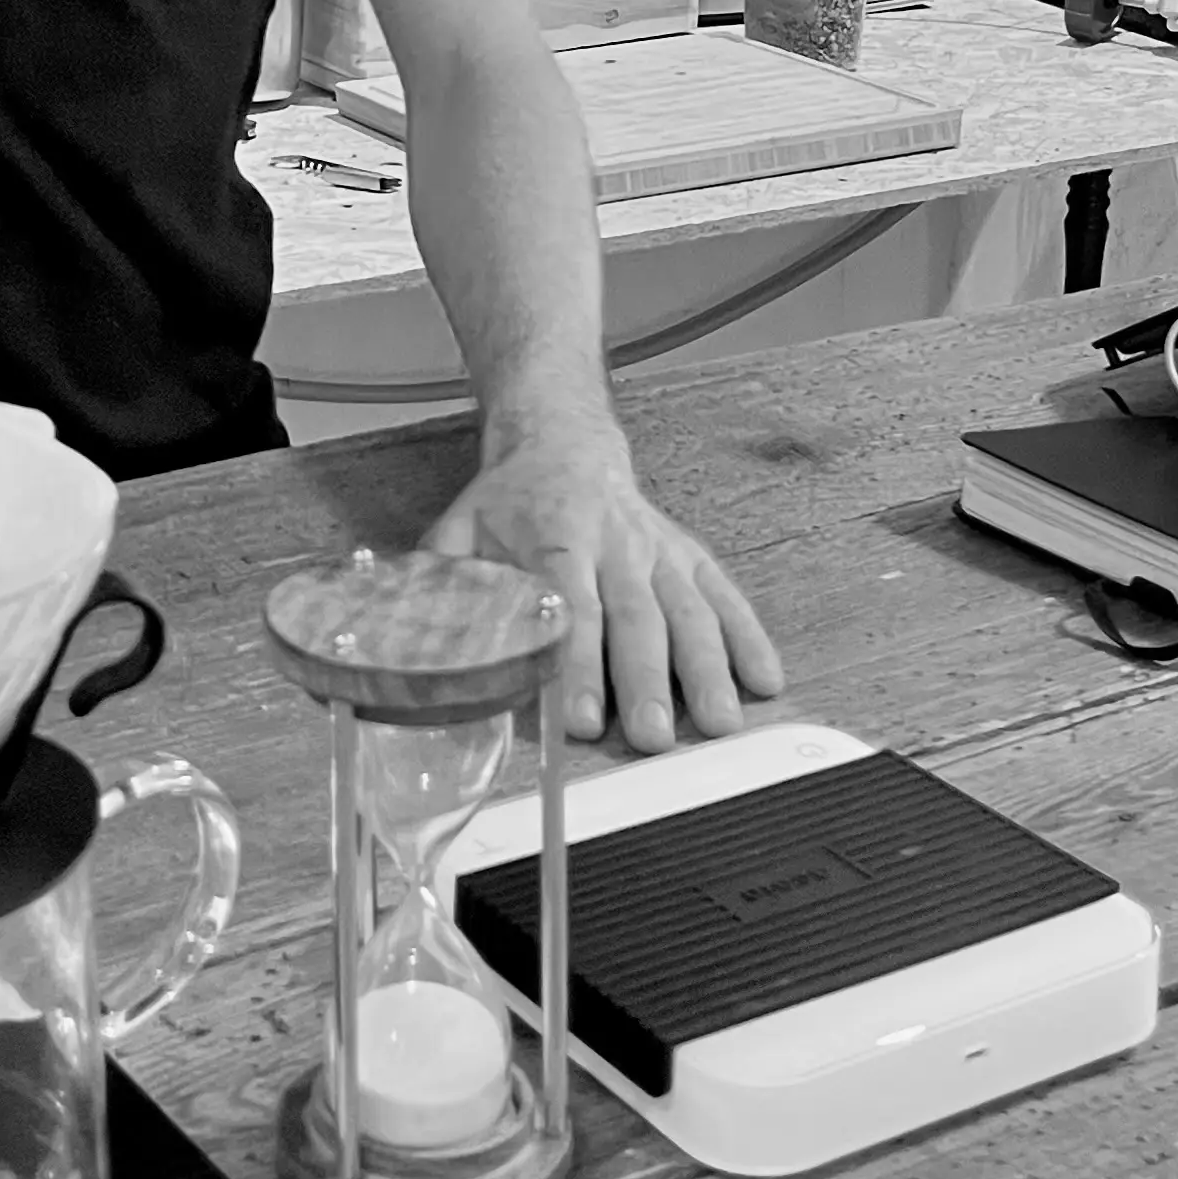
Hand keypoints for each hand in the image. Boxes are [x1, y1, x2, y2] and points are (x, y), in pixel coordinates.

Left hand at [424, 410, 784, 748]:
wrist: (562, 441)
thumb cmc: (508, 502)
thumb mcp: (459, 531)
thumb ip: (442, 586)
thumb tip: (413, 648)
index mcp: (555, 537)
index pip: (570, 604)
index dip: (576, 663)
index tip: (580, 719)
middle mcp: (615, 543)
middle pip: (636, 615)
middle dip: (646, 680)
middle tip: (652, 737)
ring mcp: (658, 549)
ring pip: (688, 608)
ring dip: (707, 668)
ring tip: (719, 723)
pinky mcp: (689, 554)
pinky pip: (724, 594)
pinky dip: (748, 636)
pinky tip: (765, 679)